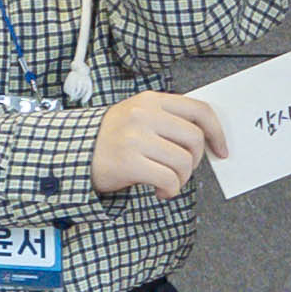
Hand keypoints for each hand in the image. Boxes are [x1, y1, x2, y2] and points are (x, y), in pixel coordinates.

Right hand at [88, 87, 225, 199]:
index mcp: (150, 100)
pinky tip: (159, 191)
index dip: (217, 132)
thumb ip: (167, 120)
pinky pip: (168, 179)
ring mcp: (135, 137)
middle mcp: (144, 115)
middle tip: (182, 170)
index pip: (199, 110)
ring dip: (181, 179)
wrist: (70, 152)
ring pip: (183, 162)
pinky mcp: (129, 161)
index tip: (220, 150)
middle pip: (194, 139)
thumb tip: (205, 140)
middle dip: (195, 161)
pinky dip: (170, 190)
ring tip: (167, 182)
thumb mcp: (137, 116)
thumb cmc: (109, 139)